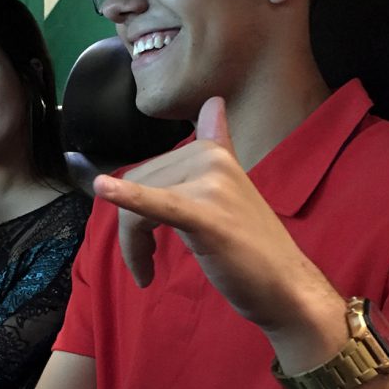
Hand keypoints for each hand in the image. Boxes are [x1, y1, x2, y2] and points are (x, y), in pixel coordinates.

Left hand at [93, 97, 342, 342]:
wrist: (285, 287)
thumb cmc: (252, 246)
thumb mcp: (232, 188)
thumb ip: (219, 145)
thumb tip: (213, 101)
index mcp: (212, 151)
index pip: (150, 172)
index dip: (136, 205)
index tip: (147, 239)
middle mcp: (211, 158)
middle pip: (139, 186)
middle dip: (133, 231)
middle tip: (146, 264)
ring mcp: (211, 184)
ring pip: (139, 206)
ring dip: (134, 246)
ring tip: (146, 271)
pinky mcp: (206, 215)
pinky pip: (158, 204)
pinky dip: (129, 197)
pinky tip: (103, 188)